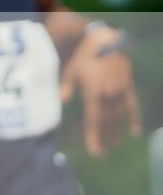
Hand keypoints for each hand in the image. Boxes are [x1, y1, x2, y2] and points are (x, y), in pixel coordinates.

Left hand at [61, 26, 141, 156]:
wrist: (106, 41)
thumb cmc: (85, 57)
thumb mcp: (71, 71)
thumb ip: (66, 88)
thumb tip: (59, 102)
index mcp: (93, 93)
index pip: (93, 120)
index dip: (93, 137)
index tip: (94, 151)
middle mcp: (108, 95)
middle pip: (106, 121)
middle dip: (104, 138)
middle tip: (102, 153)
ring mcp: (120, 92)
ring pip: (119, 117)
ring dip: (117, 131)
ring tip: (115, 145)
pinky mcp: (128, 87)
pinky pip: (132, 106)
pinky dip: (133, 119)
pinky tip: (134, 132)